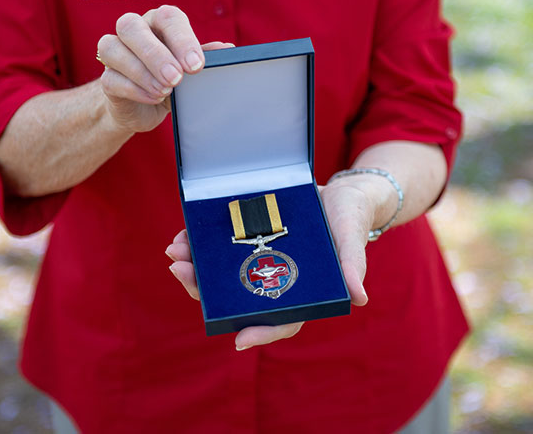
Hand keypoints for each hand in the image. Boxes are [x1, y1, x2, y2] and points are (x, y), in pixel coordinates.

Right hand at [96, 5, 231, 132]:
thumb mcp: (191, 70)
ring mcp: (115, 52)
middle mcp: (134, 31)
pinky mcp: (107, 78)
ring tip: (165, 91)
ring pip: (112, 47)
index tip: (196, 65)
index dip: (182, 39)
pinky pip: (110, 78)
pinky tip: (154, 98)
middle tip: (176, 78)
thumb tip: (228, 49)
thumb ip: (206, 57)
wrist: (144, 107)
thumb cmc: (171, 80)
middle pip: (131, 26)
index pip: (168, 18)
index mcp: (159, 24)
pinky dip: (135, 89)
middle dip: (155, 54)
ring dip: (141, 72)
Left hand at [165, 182, 372, 350]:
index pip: (282, 321)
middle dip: (205, 291)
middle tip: (180, 273)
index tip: (238, 340)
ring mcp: (259, 263)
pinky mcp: (249, 242)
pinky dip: (201, 245)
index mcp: (303, 292)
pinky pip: (220, 251)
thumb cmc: (350, 220)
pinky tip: (184, 235)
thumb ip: (352, 265)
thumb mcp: (351, 237)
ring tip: (174, 252)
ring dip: (195, 268)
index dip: (262, 332)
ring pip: (222, 277)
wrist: (341, 192)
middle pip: (238, 299)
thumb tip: (358, 298)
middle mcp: (276, 282)